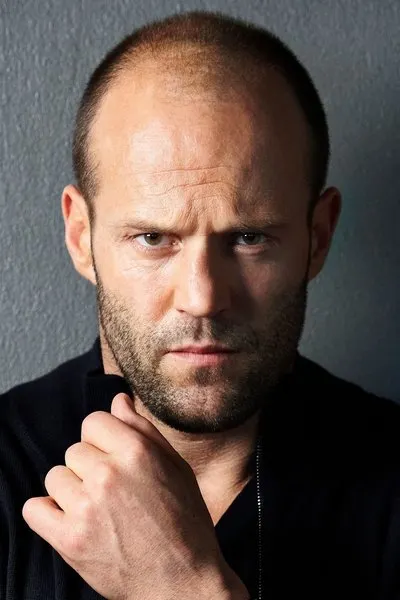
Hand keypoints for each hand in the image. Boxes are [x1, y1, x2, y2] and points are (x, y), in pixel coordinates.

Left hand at [22, 393, 248, 599]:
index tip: (114, 459)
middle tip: (113, 492)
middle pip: (75, 449)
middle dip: (90, 466)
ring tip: (96, 509)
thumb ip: (143, 430)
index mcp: (136, 451)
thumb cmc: (185, 522)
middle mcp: (108, 474)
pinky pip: (35, 509)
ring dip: (72, 490)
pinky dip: (47, 513)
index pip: (94, 422)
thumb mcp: (176, 467)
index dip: (103, 439)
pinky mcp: (70, 540)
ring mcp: (86, 507)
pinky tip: (70, 520)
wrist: (183, 582)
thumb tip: (117, 400)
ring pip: (56, 476)